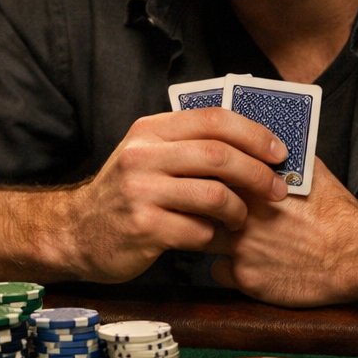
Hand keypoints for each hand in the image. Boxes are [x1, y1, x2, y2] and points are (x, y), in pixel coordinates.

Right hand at [55, 108, 286, 281]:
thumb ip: (189, 145)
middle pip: (218, 156)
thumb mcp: (149, 156)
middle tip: (276, 190)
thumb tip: (254, 145)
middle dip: (257, 173)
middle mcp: (143, 156)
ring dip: (238, 210)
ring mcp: (141, 192)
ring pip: (213, 195)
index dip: (254, 134)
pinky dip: (213, 236)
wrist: (77, 233)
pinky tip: (212, 238)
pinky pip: (197, 231)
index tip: (280, 152)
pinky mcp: (143, 228)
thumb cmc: (127, 194)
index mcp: (150, 130)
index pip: (213, 119)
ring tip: (241, 219)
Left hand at [209, 160, 357, 306]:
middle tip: (209, 211)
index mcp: (252, 186)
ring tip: (228, 238)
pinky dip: (228, 269)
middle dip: (199, 209)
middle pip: (197, 208)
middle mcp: (240, 216)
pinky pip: (219, 272)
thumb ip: (279, 161)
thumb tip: (263, 149)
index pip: (207, 175)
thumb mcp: (310, 172)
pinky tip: (247, 264)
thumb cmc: (336, 213)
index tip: (205, 181)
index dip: (204, 179)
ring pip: (200, 241)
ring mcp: (240, 249)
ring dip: (209, 239)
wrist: (353, 255)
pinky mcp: (245, 278)